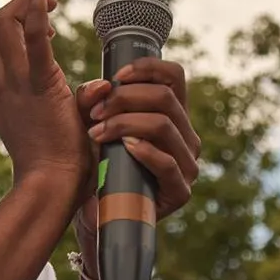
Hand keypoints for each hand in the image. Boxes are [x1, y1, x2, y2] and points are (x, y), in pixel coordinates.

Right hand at [0, 0, 92, 204]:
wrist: (51, 185)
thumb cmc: (57, 161)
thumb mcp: (55, 124)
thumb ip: (74, 101)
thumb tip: (98, 87)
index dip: (14, 22)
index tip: (47, 27)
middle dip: (19, 6)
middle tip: (51, 12)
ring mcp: (11, 83)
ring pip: (2, 22)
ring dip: (28, 6)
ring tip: (54, 11)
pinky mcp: (37, 85)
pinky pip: (32, 38)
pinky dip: (36, 11)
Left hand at [71, 58, 201, 244]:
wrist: (94, 210)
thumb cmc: (96, 162)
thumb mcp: (92, 122)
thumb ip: (91, 99)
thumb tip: (103, 84)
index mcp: (173, 115)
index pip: (175, 77)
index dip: (148, 68)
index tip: (116, 76)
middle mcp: (186, 137)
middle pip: (166, 98)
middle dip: (125, 99)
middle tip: (95, 112)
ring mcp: (187, 165)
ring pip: (164, 126)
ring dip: (125, 123)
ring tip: (96, 133)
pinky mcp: (179, 192)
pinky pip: (167, 163)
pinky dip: (144, 151)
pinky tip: (124, 147)